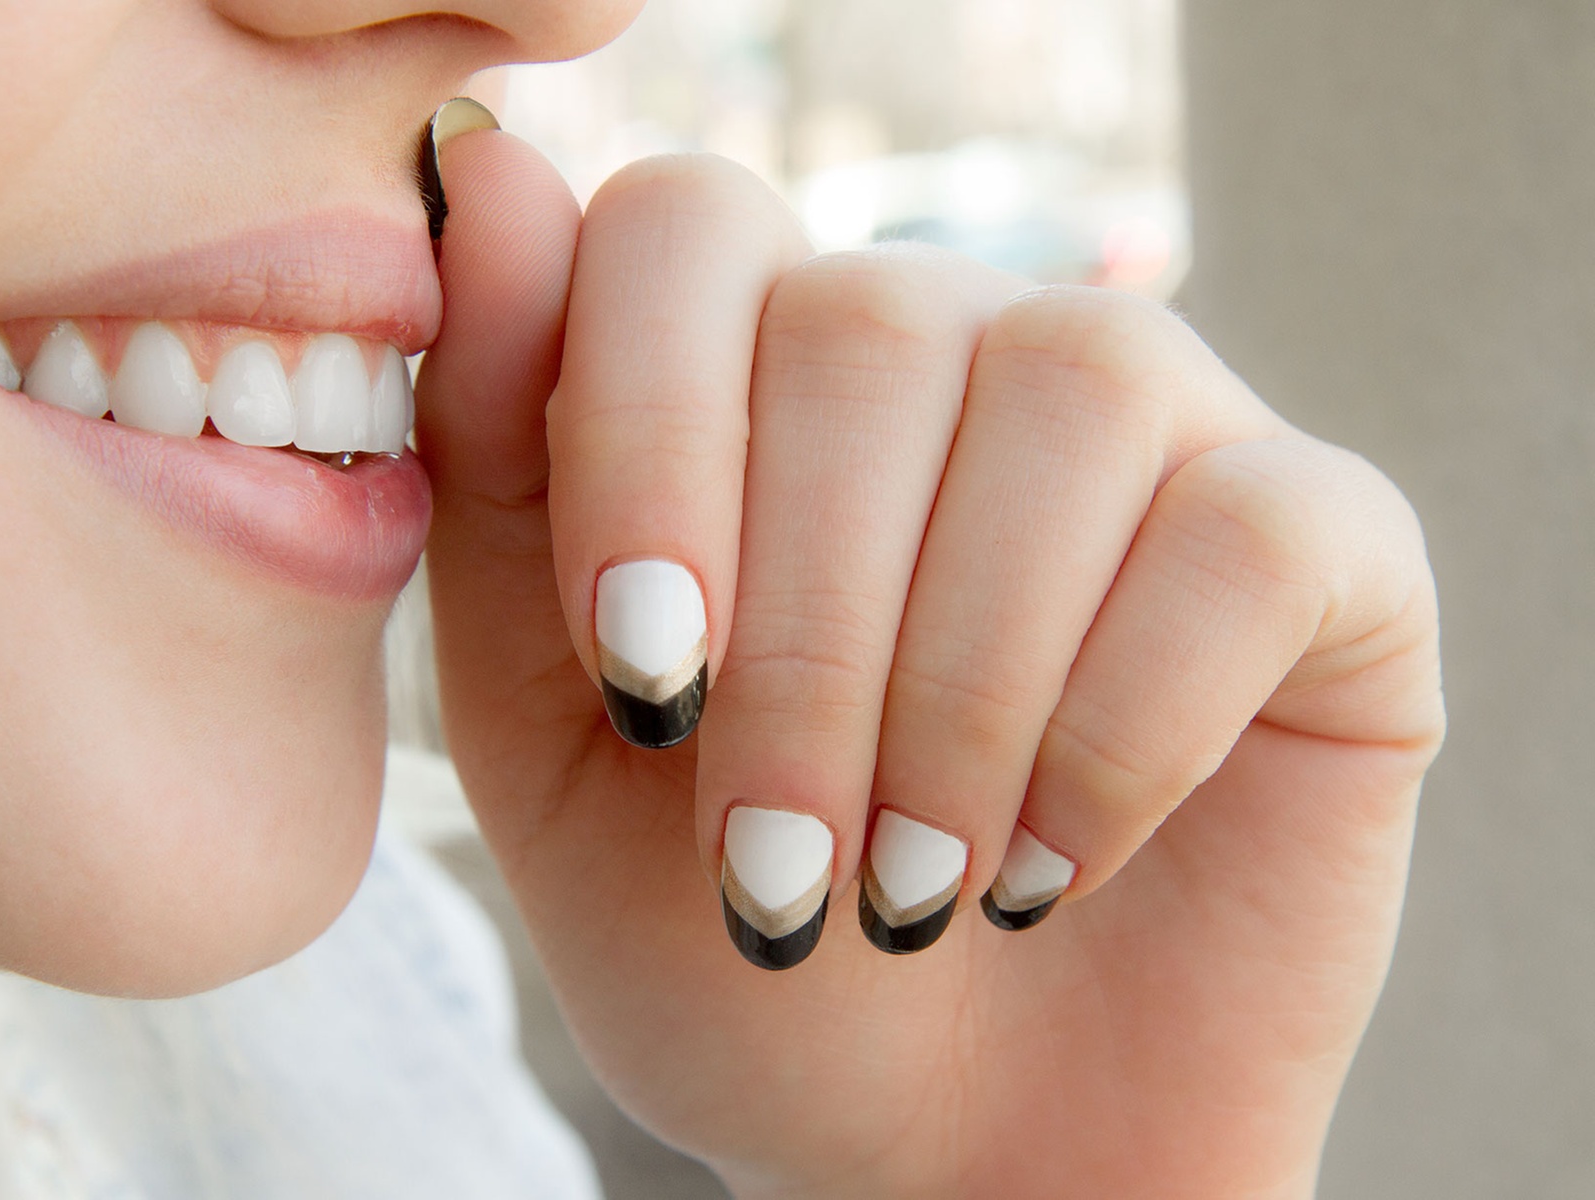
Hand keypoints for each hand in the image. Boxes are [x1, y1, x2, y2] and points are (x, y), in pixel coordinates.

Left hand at [416, 130, 1443, 1197]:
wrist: (937, 1149)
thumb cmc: (729, 937)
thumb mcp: (555, 733)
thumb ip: (501, 472)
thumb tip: (494, 173)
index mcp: (756, 372)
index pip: (687, 229)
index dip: (643, 428)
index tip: (639, 670)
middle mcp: (959, 353)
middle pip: (865, 325)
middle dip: (799, 641)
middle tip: (774, 864)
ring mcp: (1155, 433)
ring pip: (1069, 398)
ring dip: (955, 692)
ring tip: (911, 883)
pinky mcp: (1326, 550)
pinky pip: (1247, 534)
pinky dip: (1123, 730)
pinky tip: (1051, 864)